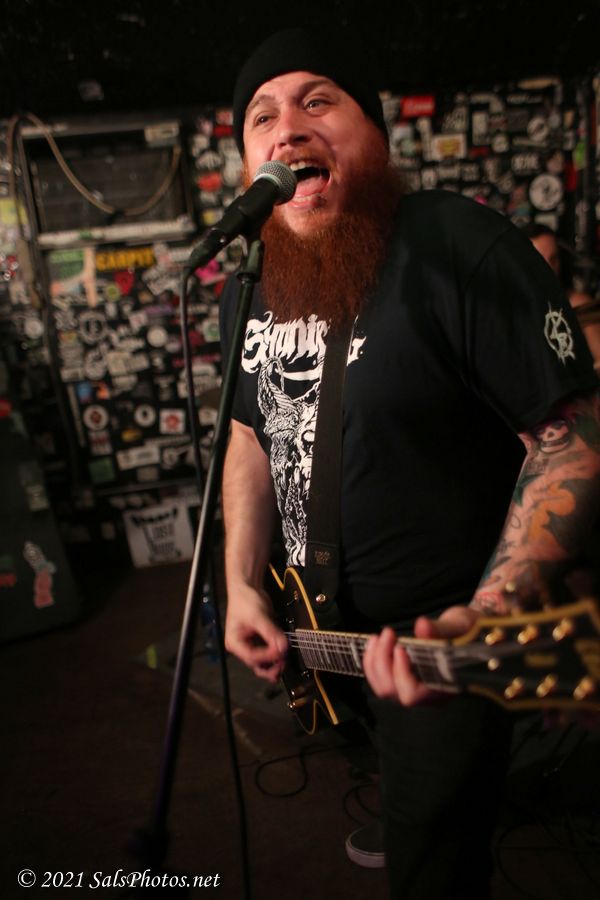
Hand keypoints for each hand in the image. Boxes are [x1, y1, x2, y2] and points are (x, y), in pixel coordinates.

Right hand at [224, 584, 287, 682]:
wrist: (248, 588)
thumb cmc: (245, 601)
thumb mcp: (257, 616)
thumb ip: (270, 632)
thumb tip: (283, 646)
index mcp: (235, 643)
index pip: (251, 656)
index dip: (267, 656)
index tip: (280, 651)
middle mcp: (243, 647)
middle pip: (257, 664)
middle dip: (270, 667)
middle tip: (283, 664)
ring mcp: (253, 644)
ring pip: (264, 661)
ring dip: (275, 662)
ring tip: (285, 660)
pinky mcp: (261, 640)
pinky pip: (270, 651)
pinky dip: (277, 654)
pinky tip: (284, 653)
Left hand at [363, 605, 479, 704]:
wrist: (470, 633)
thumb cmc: (470, 631)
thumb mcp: (461, 626)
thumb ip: (441, 629)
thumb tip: (421, 625)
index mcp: (444, 687)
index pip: (413, 694)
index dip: (401, 673)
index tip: (400, 647)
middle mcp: (428, 696)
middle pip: (393, 692)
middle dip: (383, 662)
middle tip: (388, 633)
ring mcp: (415, 690)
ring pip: (383, 688)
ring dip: (374, 661)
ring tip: (378, 636)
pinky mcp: (405, 681)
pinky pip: (381, 681)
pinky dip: (372, 662)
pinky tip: (375, 642)